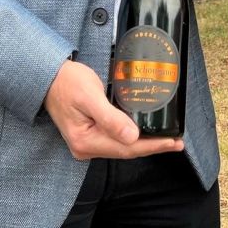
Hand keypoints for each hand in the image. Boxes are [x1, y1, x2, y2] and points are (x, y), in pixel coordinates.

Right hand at [44, 60, 183, 159]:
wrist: (49, 76)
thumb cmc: (68, 82)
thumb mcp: (90, 96)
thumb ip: (110, 118)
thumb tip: (133, 137)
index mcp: (85, 141)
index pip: (127, 148)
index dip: (152, 146)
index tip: (174, 142)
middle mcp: (86, 147)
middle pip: (126, 150)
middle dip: (152, 146)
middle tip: (177, 142)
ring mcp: (87, 142)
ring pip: (122, 147)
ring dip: (145, 143)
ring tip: (167, 139)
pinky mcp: (90, 134)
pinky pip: (115, 139)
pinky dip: (132, 137)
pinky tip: (145, 133)